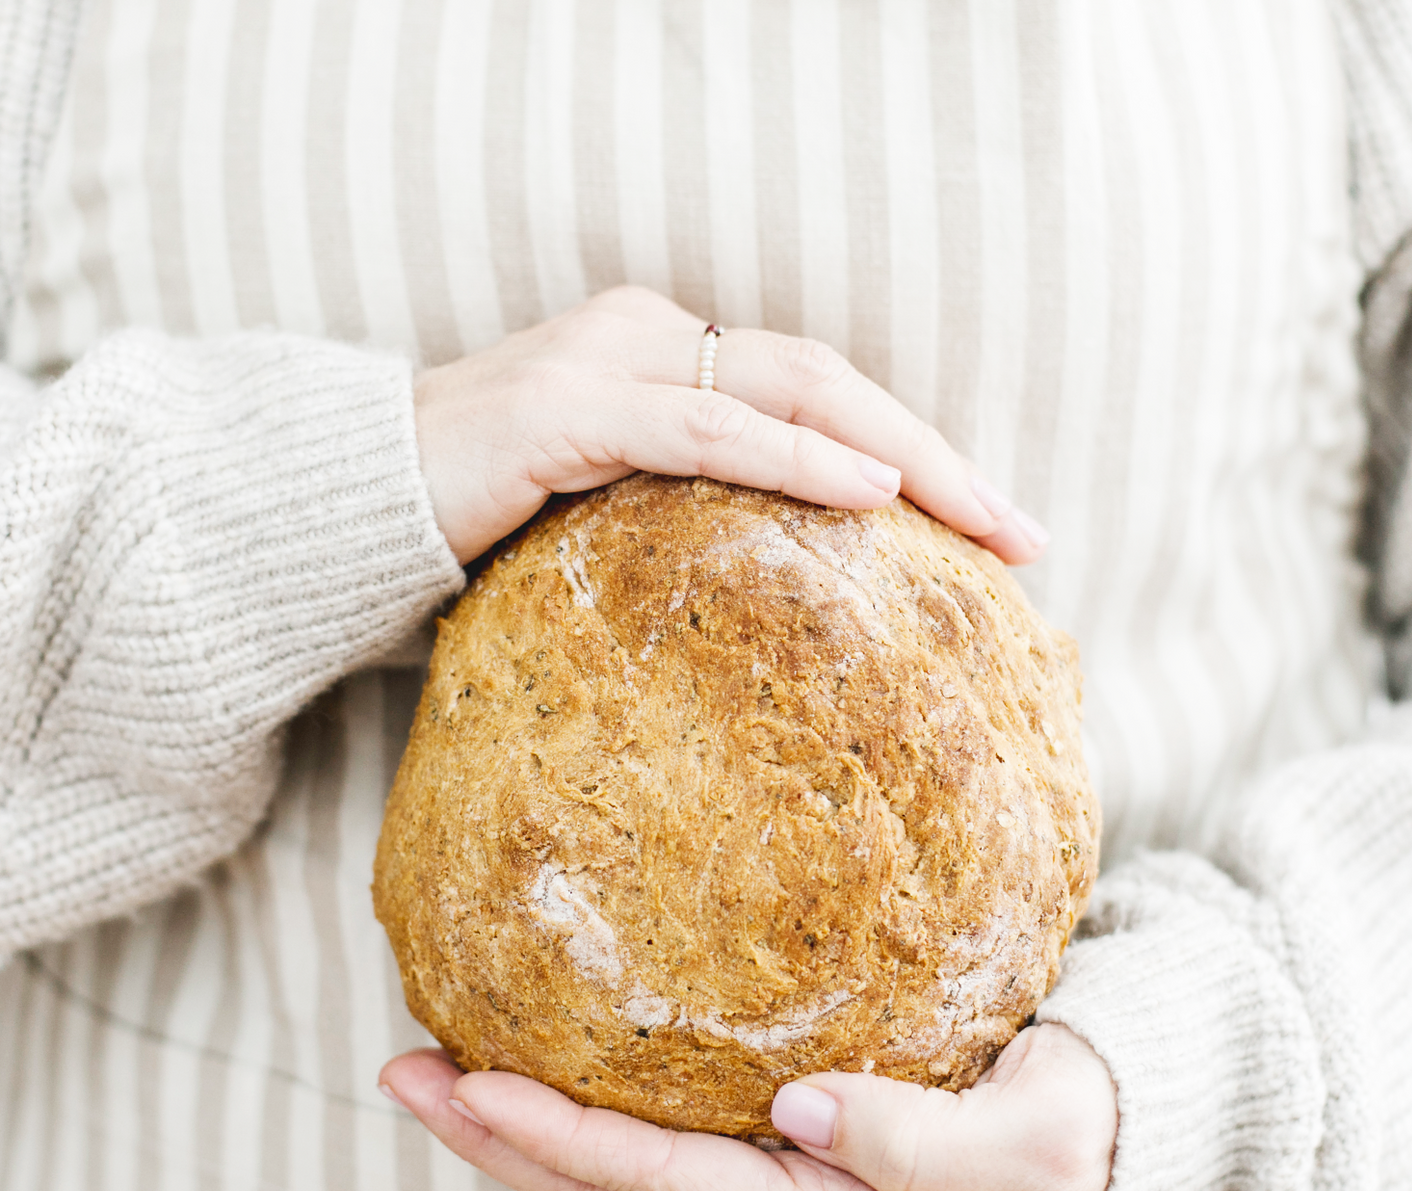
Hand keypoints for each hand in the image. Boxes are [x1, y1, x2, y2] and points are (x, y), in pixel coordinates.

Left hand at [379, 1023, 1116, 1190]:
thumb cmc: (1065, 1128)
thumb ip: (923, 1141)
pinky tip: (532, 1074)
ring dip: (519, 1134)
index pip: (663, 1188)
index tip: (470, 1085)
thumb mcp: (1028, 1140)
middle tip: (402, 1075)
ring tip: (431, 1073)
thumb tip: (802, 1110)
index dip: (561, 1141)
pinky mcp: (772, 1162)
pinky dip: (577, 1118)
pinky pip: (651, 1149)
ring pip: (616, 1181)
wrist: (1090, 1138)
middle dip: (500, 1143)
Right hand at [412, 285, 1048, 565]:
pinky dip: (794, 456)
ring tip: (984, 521)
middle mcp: (654, 337)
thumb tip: (778, 595)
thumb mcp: (609, 516)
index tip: (990, 528)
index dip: (911, 453)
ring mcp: (613, 362)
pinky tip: (868, 495)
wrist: (348, 505)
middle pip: (831, 381)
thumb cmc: (481, 522)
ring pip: (789, 392)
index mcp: (672, 356)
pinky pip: (705, 429)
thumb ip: (689, 519)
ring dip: (899, 458)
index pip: (817, 396)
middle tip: (1025, 533)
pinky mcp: (568, 410)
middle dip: (939, 457)